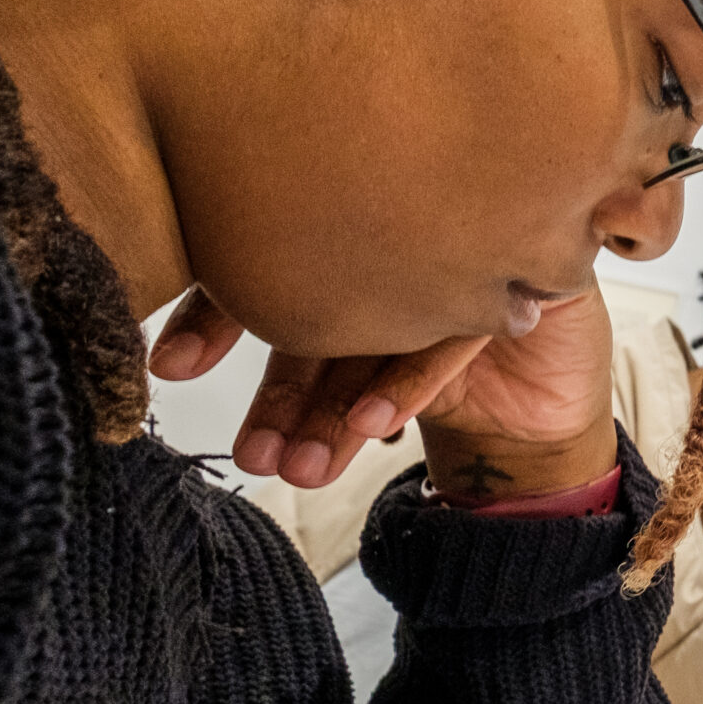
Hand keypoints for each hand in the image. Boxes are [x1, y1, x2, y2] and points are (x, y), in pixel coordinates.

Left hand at [150, 284, 615, 493]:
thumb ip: (292, 358)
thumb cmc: (435, 395)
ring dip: (333, 404)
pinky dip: (404, 386)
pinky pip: (451, 336)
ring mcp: (471, 252)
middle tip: (251, 451)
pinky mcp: (527, 282)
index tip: (171, 367)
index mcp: (355, 242)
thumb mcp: (347, 380)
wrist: (537, 432)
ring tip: (298, 466)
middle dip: (279, 387)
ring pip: (384, 324)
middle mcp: (408, 237)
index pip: (270, 262)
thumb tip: (165, 369)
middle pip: (326, 295)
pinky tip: (369, 428)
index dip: (215, 315)